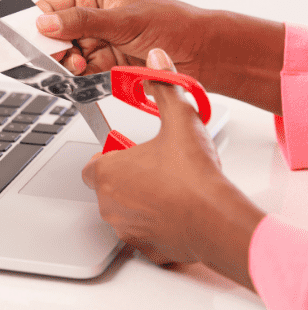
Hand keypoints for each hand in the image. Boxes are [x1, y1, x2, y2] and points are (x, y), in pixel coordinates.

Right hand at [36, 0, 209, 78]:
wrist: (202, 53)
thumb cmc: (172, 23)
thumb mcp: (123, 19)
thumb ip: (82, 21)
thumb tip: (46, 22)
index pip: (52, 8)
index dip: (38, 22)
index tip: (33, 38)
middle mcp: (91, 19)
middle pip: (54, 36)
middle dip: (53, 48)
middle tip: (59, 55)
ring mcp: (96, 44)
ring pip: (65, 57)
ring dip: (67, 64)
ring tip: (79, 64)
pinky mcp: (103, 66)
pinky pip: (80, 74)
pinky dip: (78, 78)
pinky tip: (84, 74)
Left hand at [82, 48, 265, 286]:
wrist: (217, 220)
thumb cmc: (194, 175)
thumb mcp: (180, 119)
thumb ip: (164, 86)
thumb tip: (156, 61)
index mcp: (107, 173)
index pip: (92, 165)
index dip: (109, 157)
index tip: (128, 152)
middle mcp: (110, 204)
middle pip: (108, 187)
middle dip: (127, 177)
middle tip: (154, 167)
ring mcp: (126, 229)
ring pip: (125, 211)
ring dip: (140, 200)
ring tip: (168, 187)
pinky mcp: (146, 248)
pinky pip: (143, 233)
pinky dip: (155, 224)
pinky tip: (177, 212)